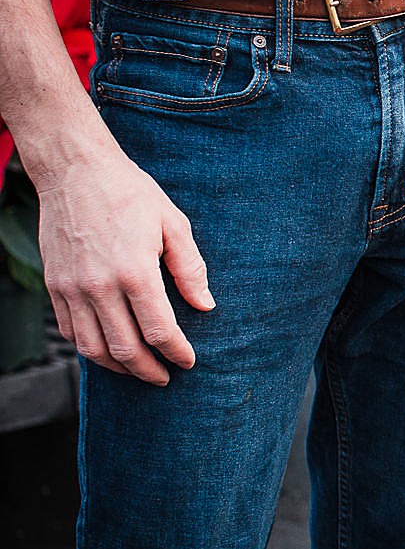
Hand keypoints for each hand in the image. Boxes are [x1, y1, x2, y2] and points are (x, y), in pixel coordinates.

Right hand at [36, 151, 213, 385]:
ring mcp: (71, 288)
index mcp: (135, 272)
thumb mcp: (173, 224)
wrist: (75, 170)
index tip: (188, 361)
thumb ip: (190, 269)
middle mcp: (99, 286)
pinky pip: (70, 330)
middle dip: (148, 370)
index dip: (177, 352)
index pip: (159, 330)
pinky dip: (89, 348)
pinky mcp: (54, 285)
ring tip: (138, 370)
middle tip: (165, 377)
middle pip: (125, 348)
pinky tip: (108, 349)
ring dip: (118, 367)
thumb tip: (206, 306)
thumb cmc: (130, 193)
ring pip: (92, 348)